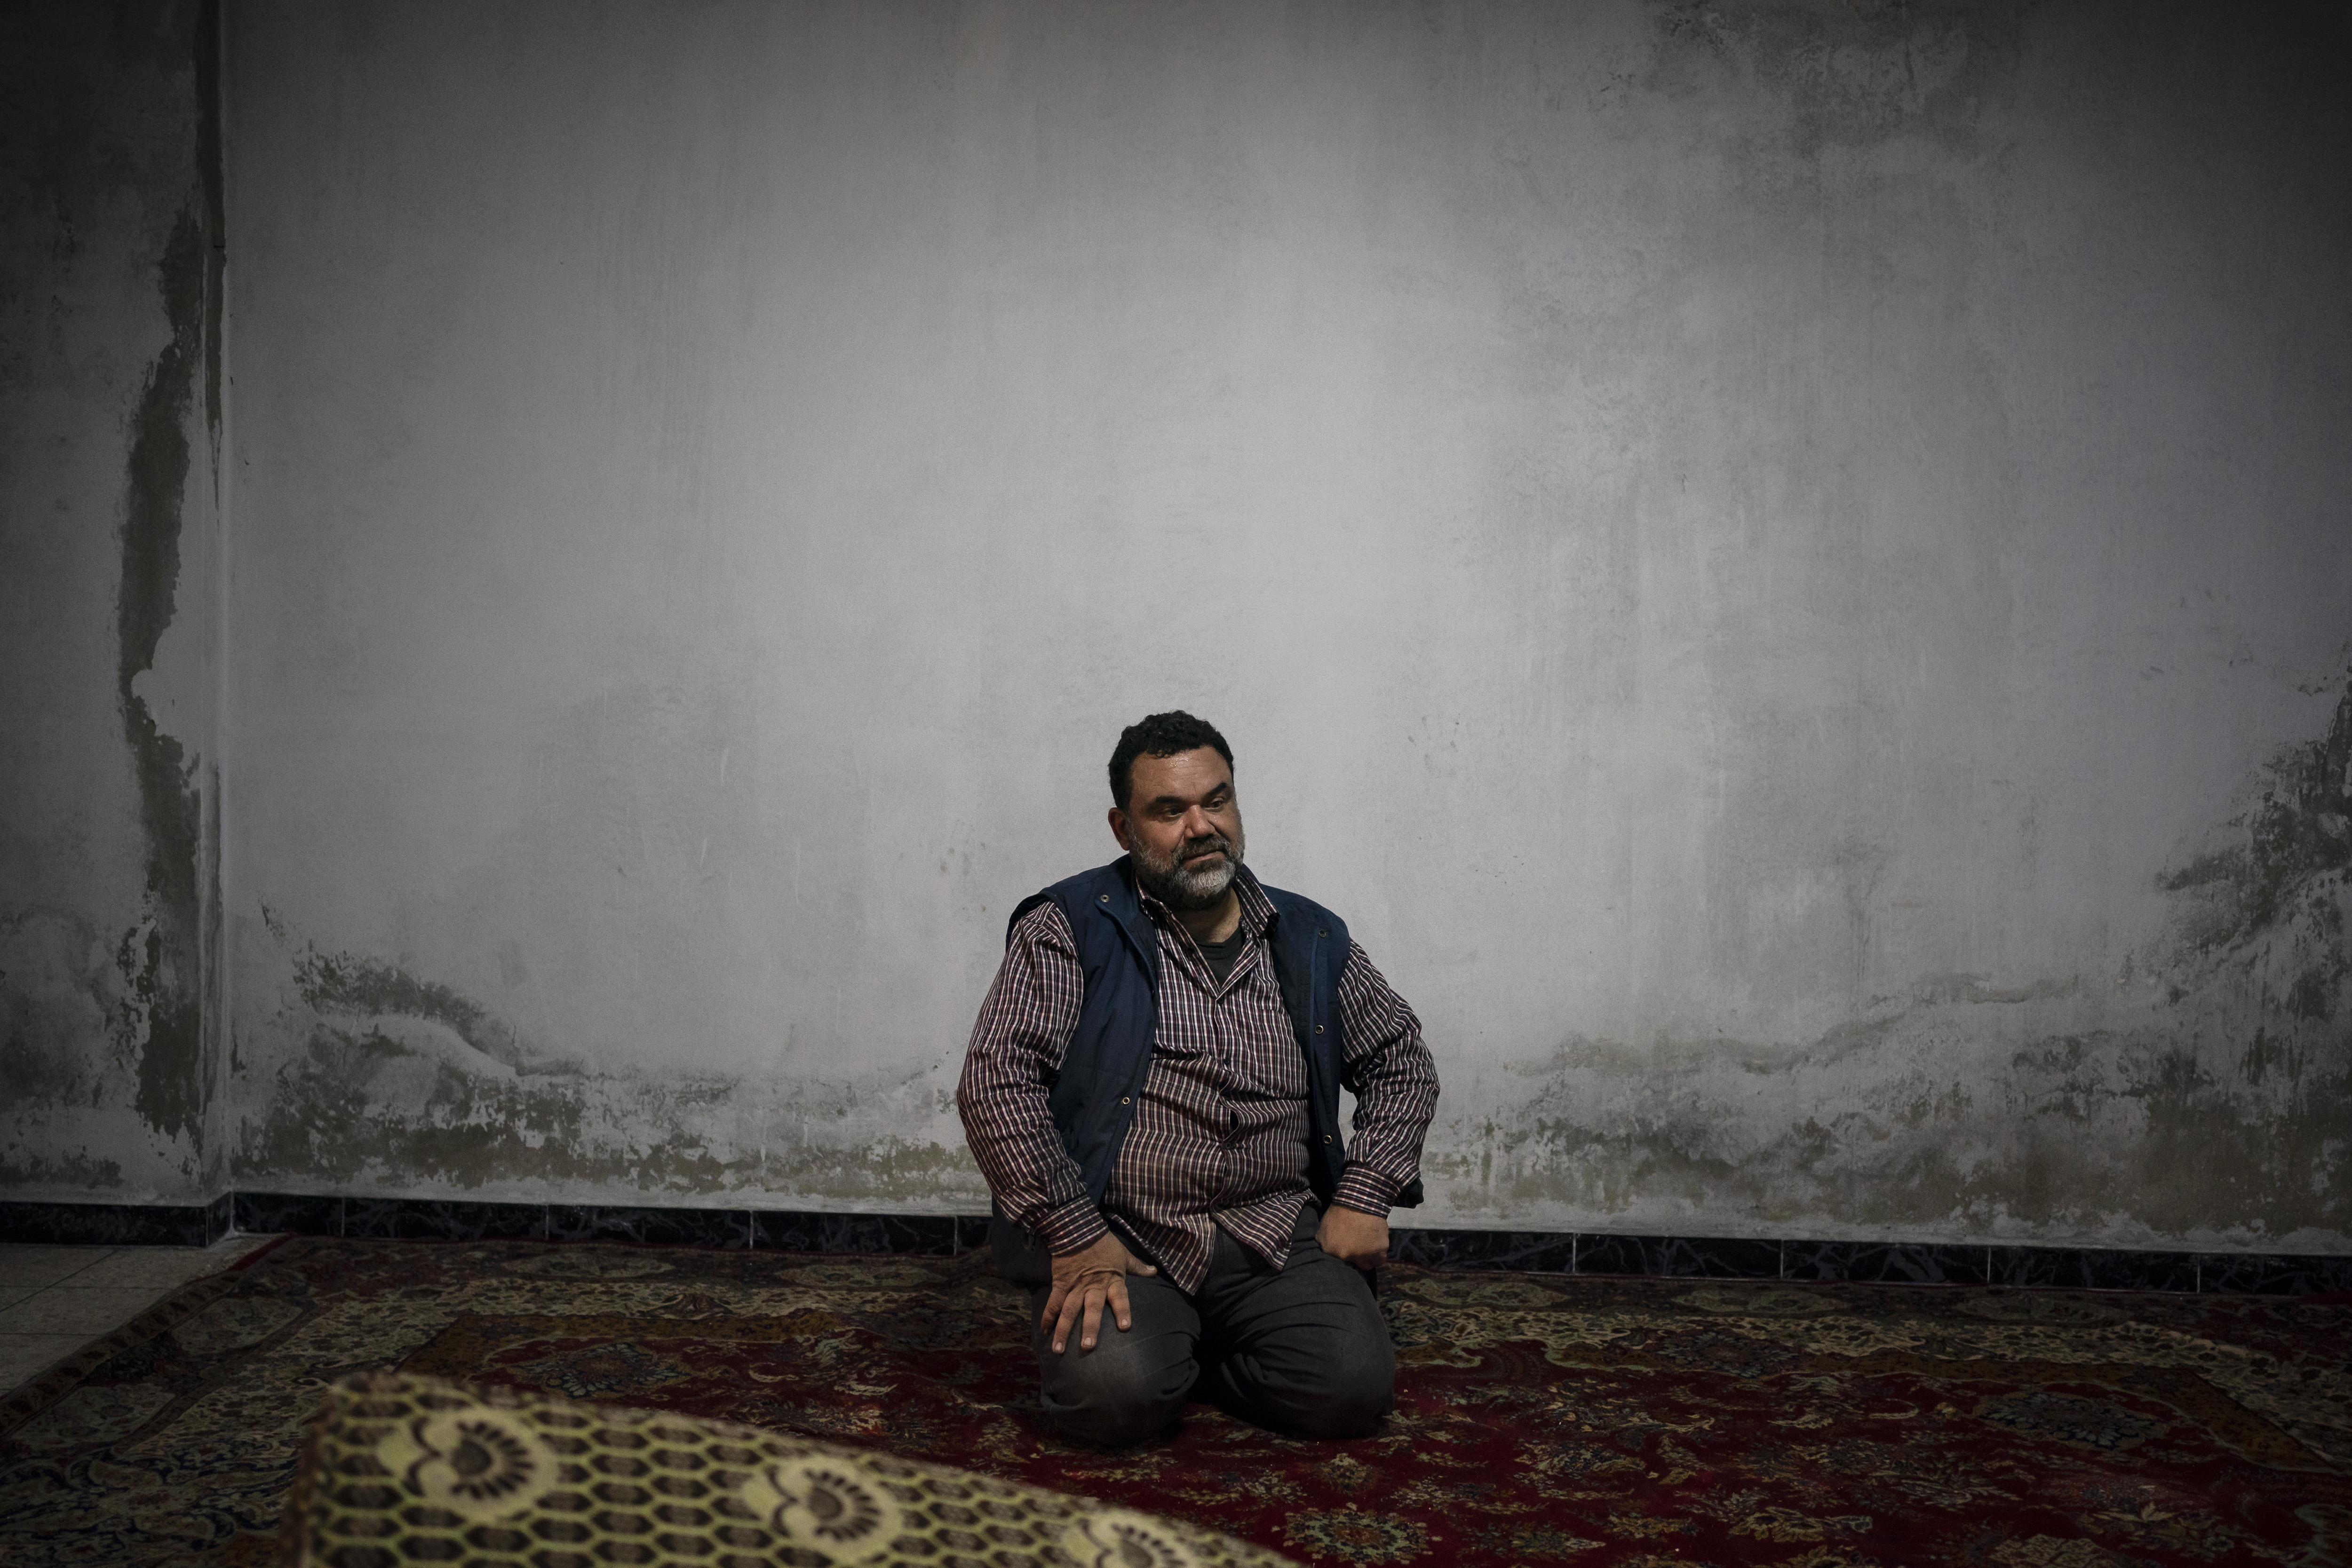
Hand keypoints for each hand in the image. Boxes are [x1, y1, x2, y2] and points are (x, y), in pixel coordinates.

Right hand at [1041, 1231, 1156, 1352]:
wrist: (1077, 1229)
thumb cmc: (1103, 1243)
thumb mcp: (1123, 1254)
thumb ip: (1137, 1266)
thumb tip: (1154, 1271)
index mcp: (1112, 1280)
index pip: (1120, 1298)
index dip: (1122, 1311)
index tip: (1124, 1327)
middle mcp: (1093, 1287)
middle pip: (1092, 1309)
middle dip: (1090, 1328)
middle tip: (1088, 1347)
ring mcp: (1075, 1287)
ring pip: (1069, 1311)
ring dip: (1063, 1330)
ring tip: (1058, 1349)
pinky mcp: (1060, 1284)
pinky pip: (1053, 1303)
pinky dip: (1048, 1317)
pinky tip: (1044, 1331)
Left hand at [1317, 1205, 1388, 1270]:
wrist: (1360, 1201)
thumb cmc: (1340, 1212)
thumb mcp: (1323, 1227)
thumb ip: (1323, 1243)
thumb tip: (1328, 1252)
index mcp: (1331, 1251)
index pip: (1338, 1265)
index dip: (1344, 1258)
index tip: (1347, 1252)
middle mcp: (1347, 1256)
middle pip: (1354, 1267)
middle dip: (1356, 1260)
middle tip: (1358, 1249)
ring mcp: (1364, 1255)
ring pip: (1368, 1265)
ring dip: (1368, 1259)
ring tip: (1368, 1247)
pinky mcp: (1379, 1251)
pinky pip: (1380, 1260)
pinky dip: (1379, 1254)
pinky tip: (1376, 1244)